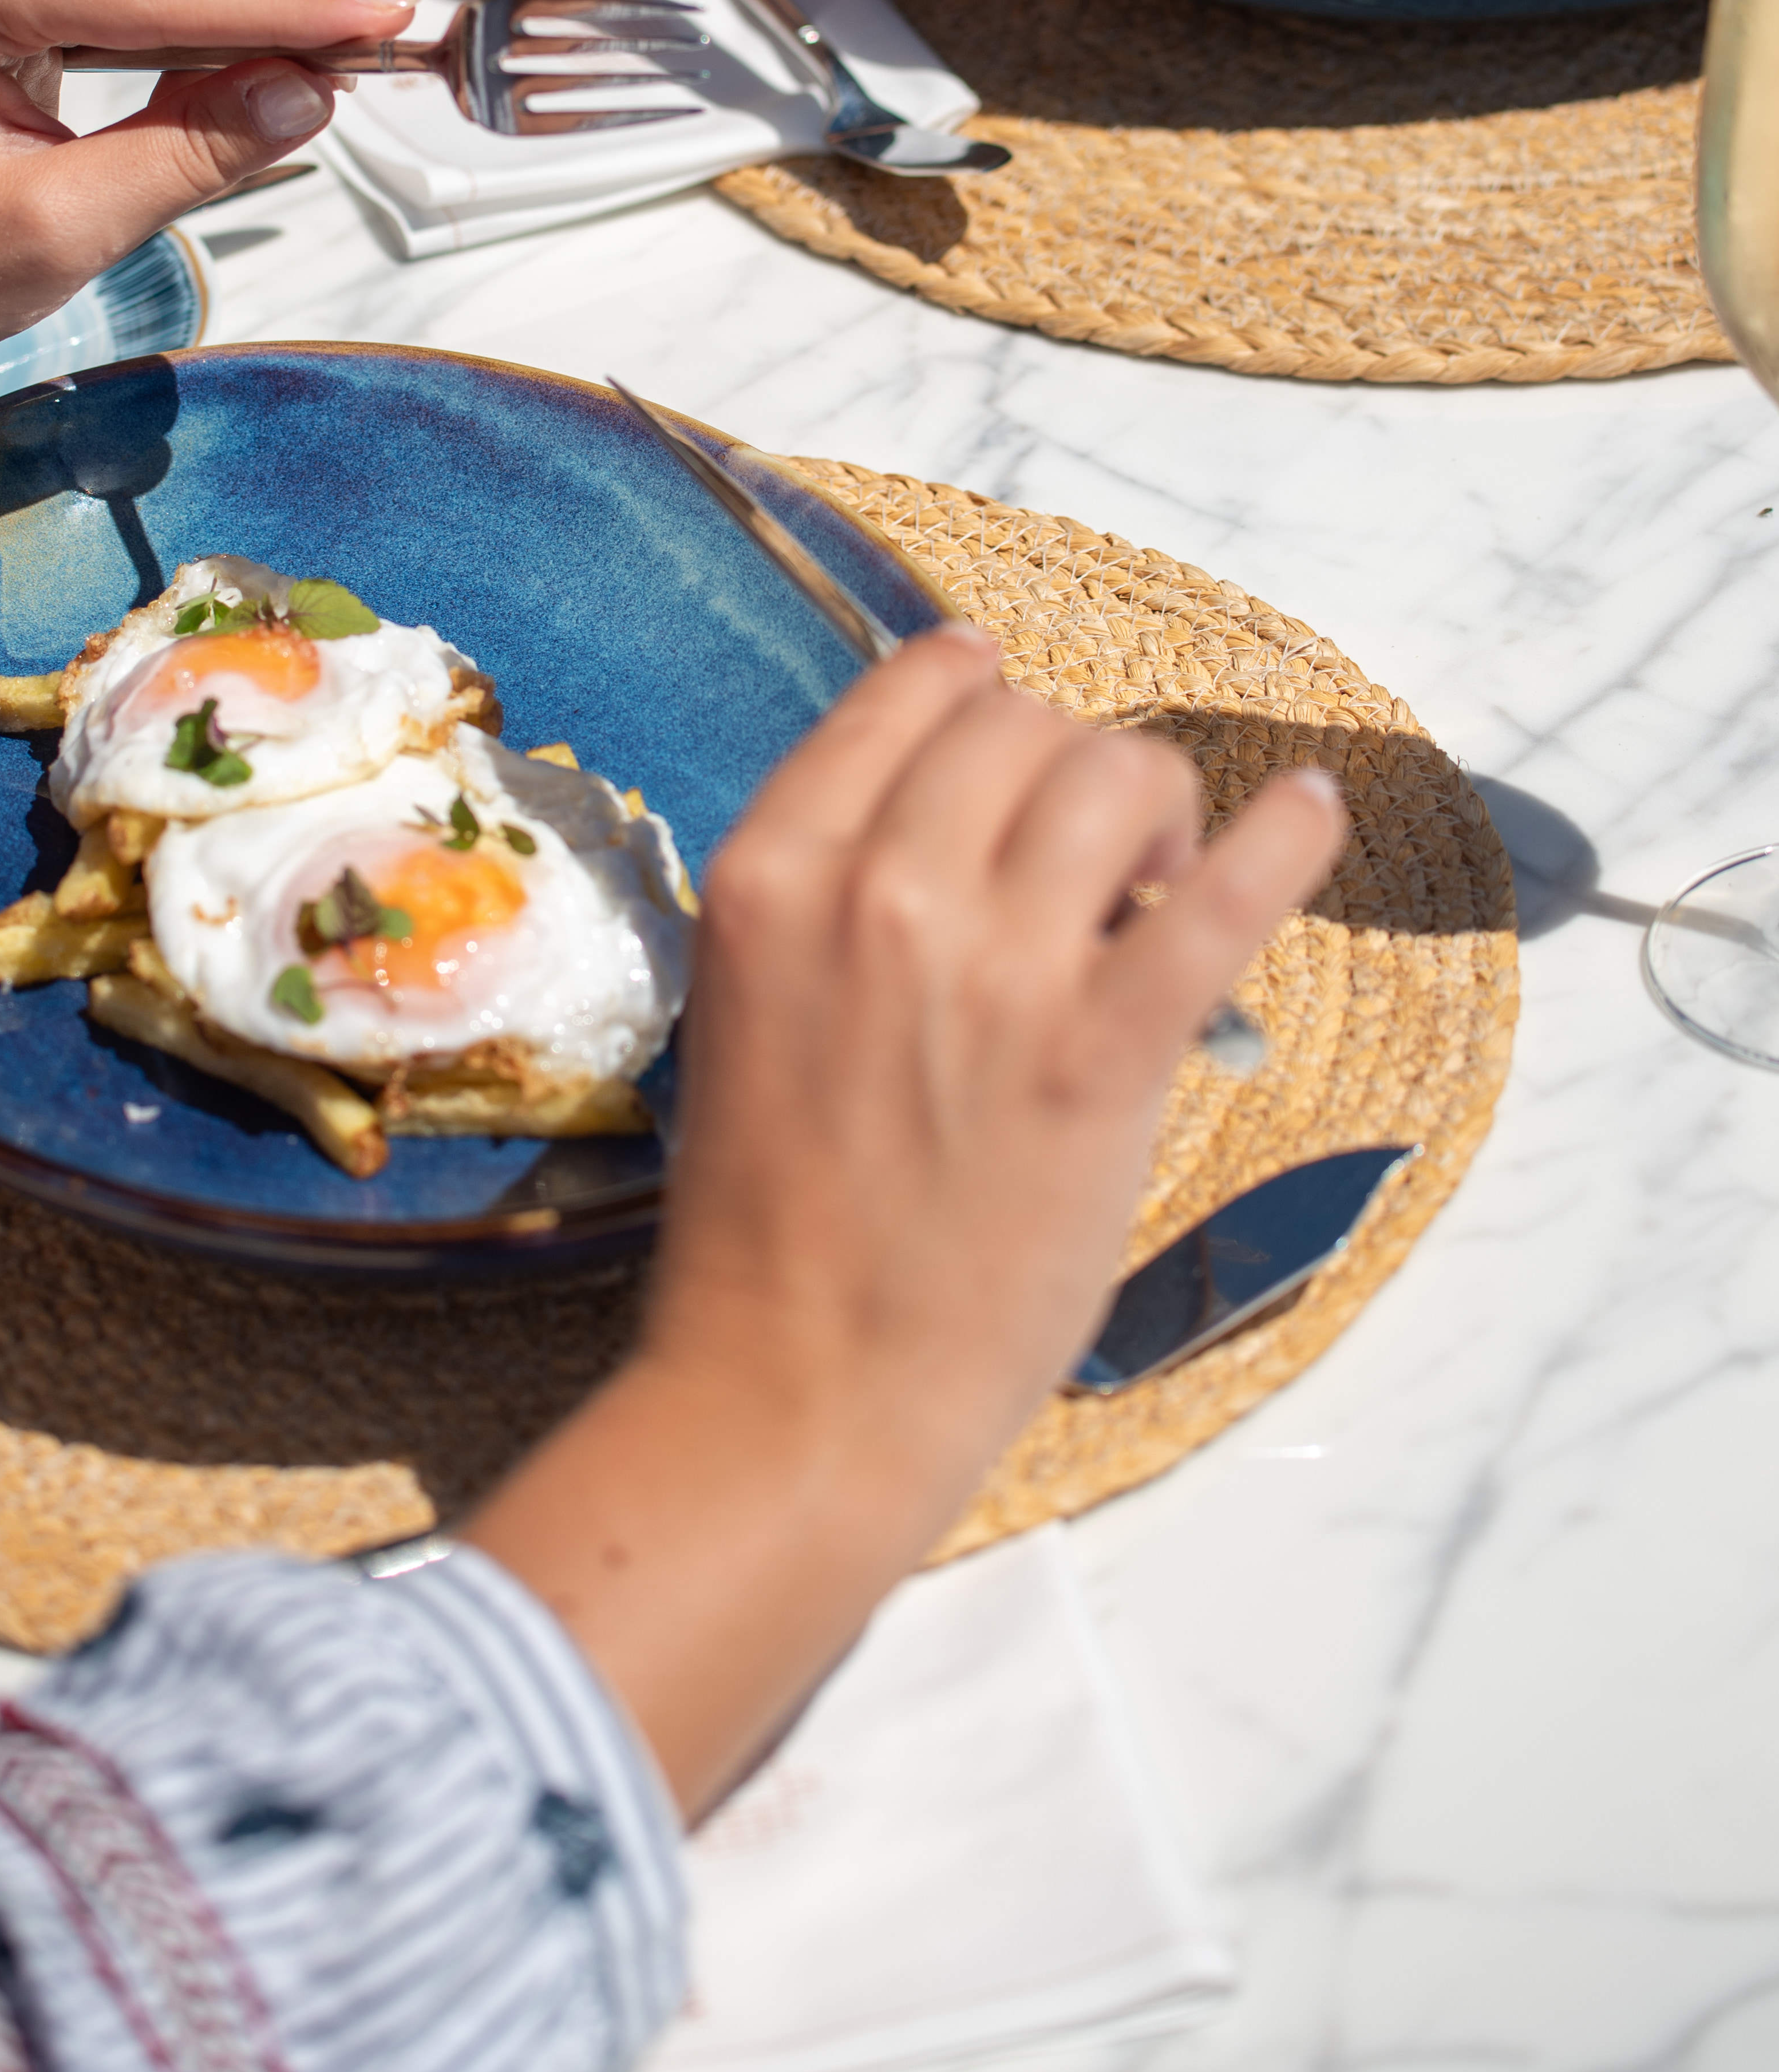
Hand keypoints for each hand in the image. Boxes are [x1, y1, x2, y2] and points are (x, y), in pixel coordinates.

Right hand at [470, 632, 1346, 1811]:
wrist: (799, 1384)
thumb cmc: (773, 1209)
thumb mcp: (754, 1000)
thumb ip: (837, 894)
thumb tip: (981, 819)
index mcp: (774, 872)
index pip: (909, 692)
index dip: (979, 688)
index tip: (1014, 707)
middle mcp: (880, 892)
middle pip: (1025, 722)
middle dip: (1071, 761)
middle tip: (1094, 849)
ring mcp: (994, 970)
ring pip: (1118, 773)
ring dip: (1156, 805)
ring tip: (1159, 879)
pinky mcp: (1098, 1056)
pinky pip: (1223, 902)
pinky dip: (1286, 841)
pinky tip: (1316, 814)